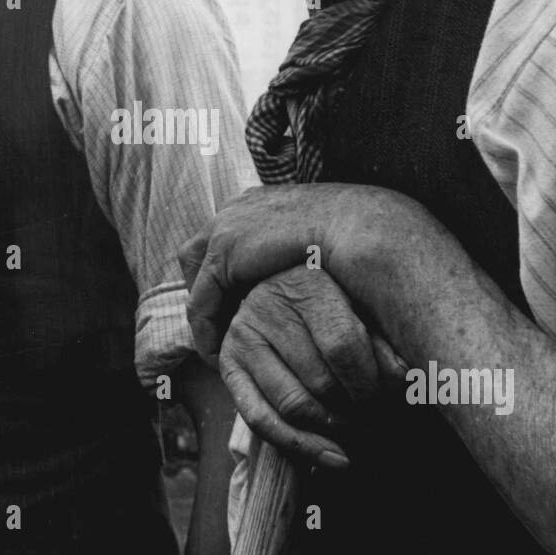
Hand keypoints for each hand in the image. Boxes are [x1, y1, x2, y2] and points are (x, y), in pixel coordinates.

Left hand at [179, 183, 429, 361]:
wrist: (358, 226)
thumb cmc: (356, 237)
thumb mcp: (323, 239)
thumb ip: (306, 250)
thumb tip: (310, 269)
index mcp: (261, 201)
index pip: (226, 235)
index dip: (227, 272)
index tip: (237, 302)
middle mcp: (238, 208)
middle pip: (199, 251)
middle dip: (205, 287)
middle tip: (219, 323)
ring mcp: (226, 227)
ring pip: (196, 278)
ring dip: (203, 310)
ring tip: (216, 344)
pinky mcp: (223, 253)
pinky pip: (202, 300)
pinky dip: (206, 328)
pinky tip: (217, 353)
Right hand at [218, 266, 408, 467]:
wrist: (287, 289)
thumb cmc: (340, 302)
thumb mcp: (366, 308)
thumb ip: (385, 343)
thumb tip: (406, 383)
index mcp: (308, 281)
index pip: (343, 346)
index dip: (372, 383)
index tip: (392, 398)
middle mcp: (267, 304)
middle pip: (320, 382)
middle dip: (356, 411)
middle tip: (377, 417)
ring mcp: (242, 336)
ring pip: (294, 405)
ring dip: (332, 428)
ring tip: (356, 427)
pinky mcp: (228, 364)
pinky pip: (259, 420)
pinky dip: (300, 447)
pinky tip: (334, 458)